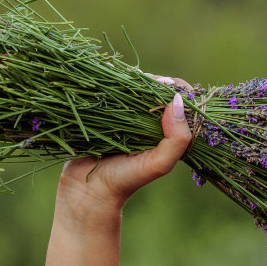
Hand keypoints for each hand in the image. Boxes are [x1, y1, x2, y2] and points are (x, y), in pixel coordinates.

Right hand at [53, 73, 194, 224]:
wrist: (88, 190)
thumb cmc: (126, 180)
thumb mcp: (159, 164)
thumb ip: (177, 139)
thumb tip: (176, 101)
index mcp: (165, 130)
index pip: (178, 100)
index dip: (175, 88)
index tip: (165, 87)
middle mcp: (146, 120)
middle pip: (155, 88)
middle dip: (150, 79)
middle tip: (141, 80)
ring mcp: (124, 114)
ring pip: (132, 85)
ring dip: (129, 76)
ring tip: (124, 76)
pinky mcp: (103, 112)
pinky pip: (110, 89)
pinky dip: (109, 79)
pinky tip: (107, 75)